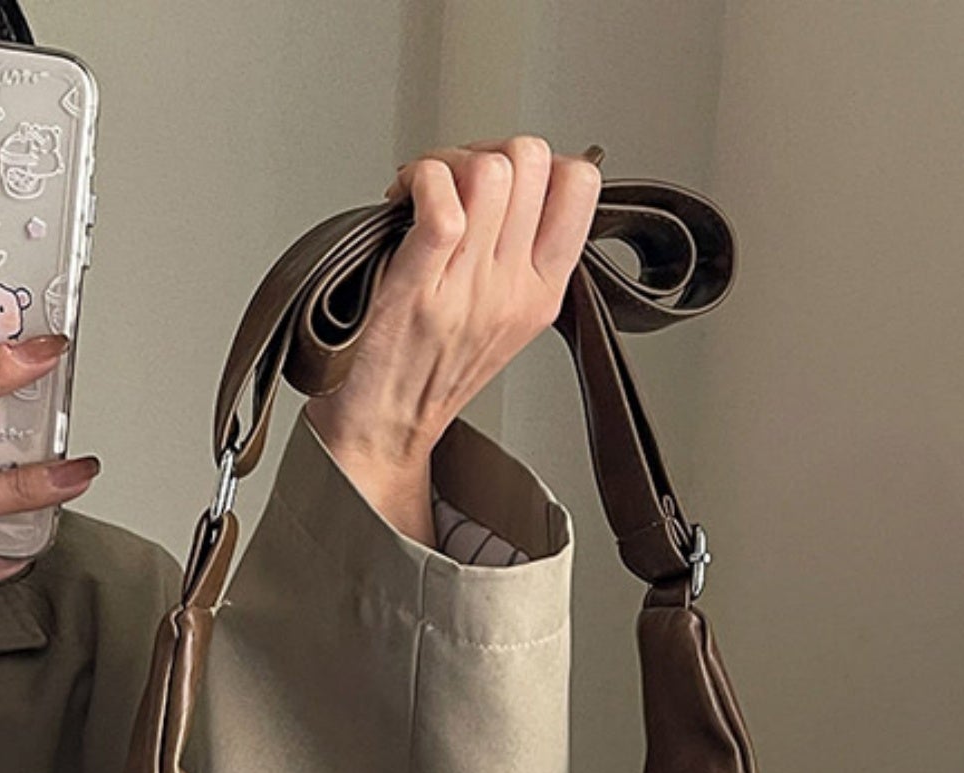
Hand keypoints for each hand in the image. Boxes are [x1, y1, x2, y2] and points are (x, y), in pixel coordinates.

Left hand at [302, 136, 600, 545]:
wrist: (382, 432)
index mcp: (543, 292)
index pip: (581, 185)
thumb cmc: (424, 371)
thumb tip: (512, 181)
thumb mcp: (500, 318)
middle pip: (532, 160)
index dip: (540, 160)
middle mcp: (513, 289)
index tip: (502, 180)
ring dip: (447, 161)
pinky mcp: (419, 290)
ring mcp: (469, 290)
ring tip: (421, 190)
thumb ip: (517, 254)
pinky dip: (419, 181)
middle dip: (485, 149)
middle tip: (452, 180)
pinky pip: (442, 206)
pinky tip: (401, 198)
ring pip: (490, 171)